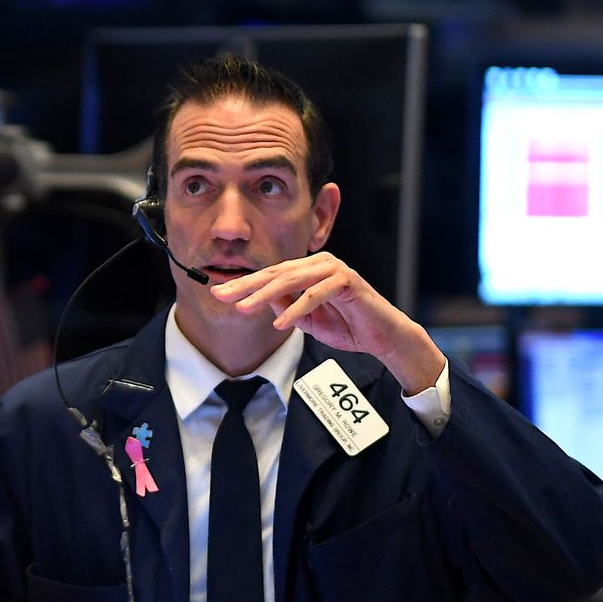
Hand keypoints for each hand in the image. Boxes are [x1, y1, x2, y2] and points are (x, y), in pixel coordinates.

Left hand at [210, 253, 445, 394]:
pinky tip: (280, 322)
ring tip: (244, 309)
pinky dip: (296, 308)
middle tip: (221, 295)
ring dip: (265, 295)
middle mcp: (319, 263)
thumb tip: (259, 300)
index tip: (217, 293)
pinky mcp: (348, 281)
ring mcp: (334, 269)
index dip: (243, 284)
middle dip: (246, 285)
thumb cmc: (348, 327)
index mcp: (308, 269)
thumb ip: (285, 307)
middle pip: (275, 273)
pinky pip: (315, 294)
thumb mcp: (307, 320)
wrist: (385, 337)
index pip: (269, 275)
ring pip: (292, 280)